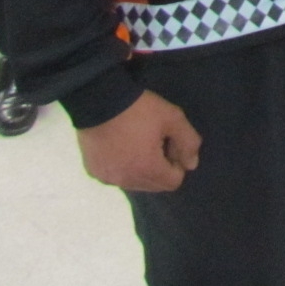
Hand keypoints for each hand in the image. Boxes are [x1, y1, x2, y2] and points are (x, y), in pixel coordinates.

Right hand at [76, 89, 200, 191]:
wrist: (98, 100)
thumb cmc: (139, 109)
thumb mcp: (172, 118)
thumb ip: (189, 142)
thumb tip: (191, 165)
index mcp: (147, 170)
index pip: (173, 182)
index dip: (177, 163)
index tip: (170, 144)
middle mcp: (126, 180)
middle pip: (154, 185)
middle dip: (160, 168)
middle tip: (155, 141)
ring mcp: (107, 178)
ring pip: (134, 182)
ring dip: (141, 169)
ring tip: (137, 143)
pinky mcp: (93, 171)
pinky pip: (115, 176)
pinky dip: (121, 167)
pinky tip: (119, 146)